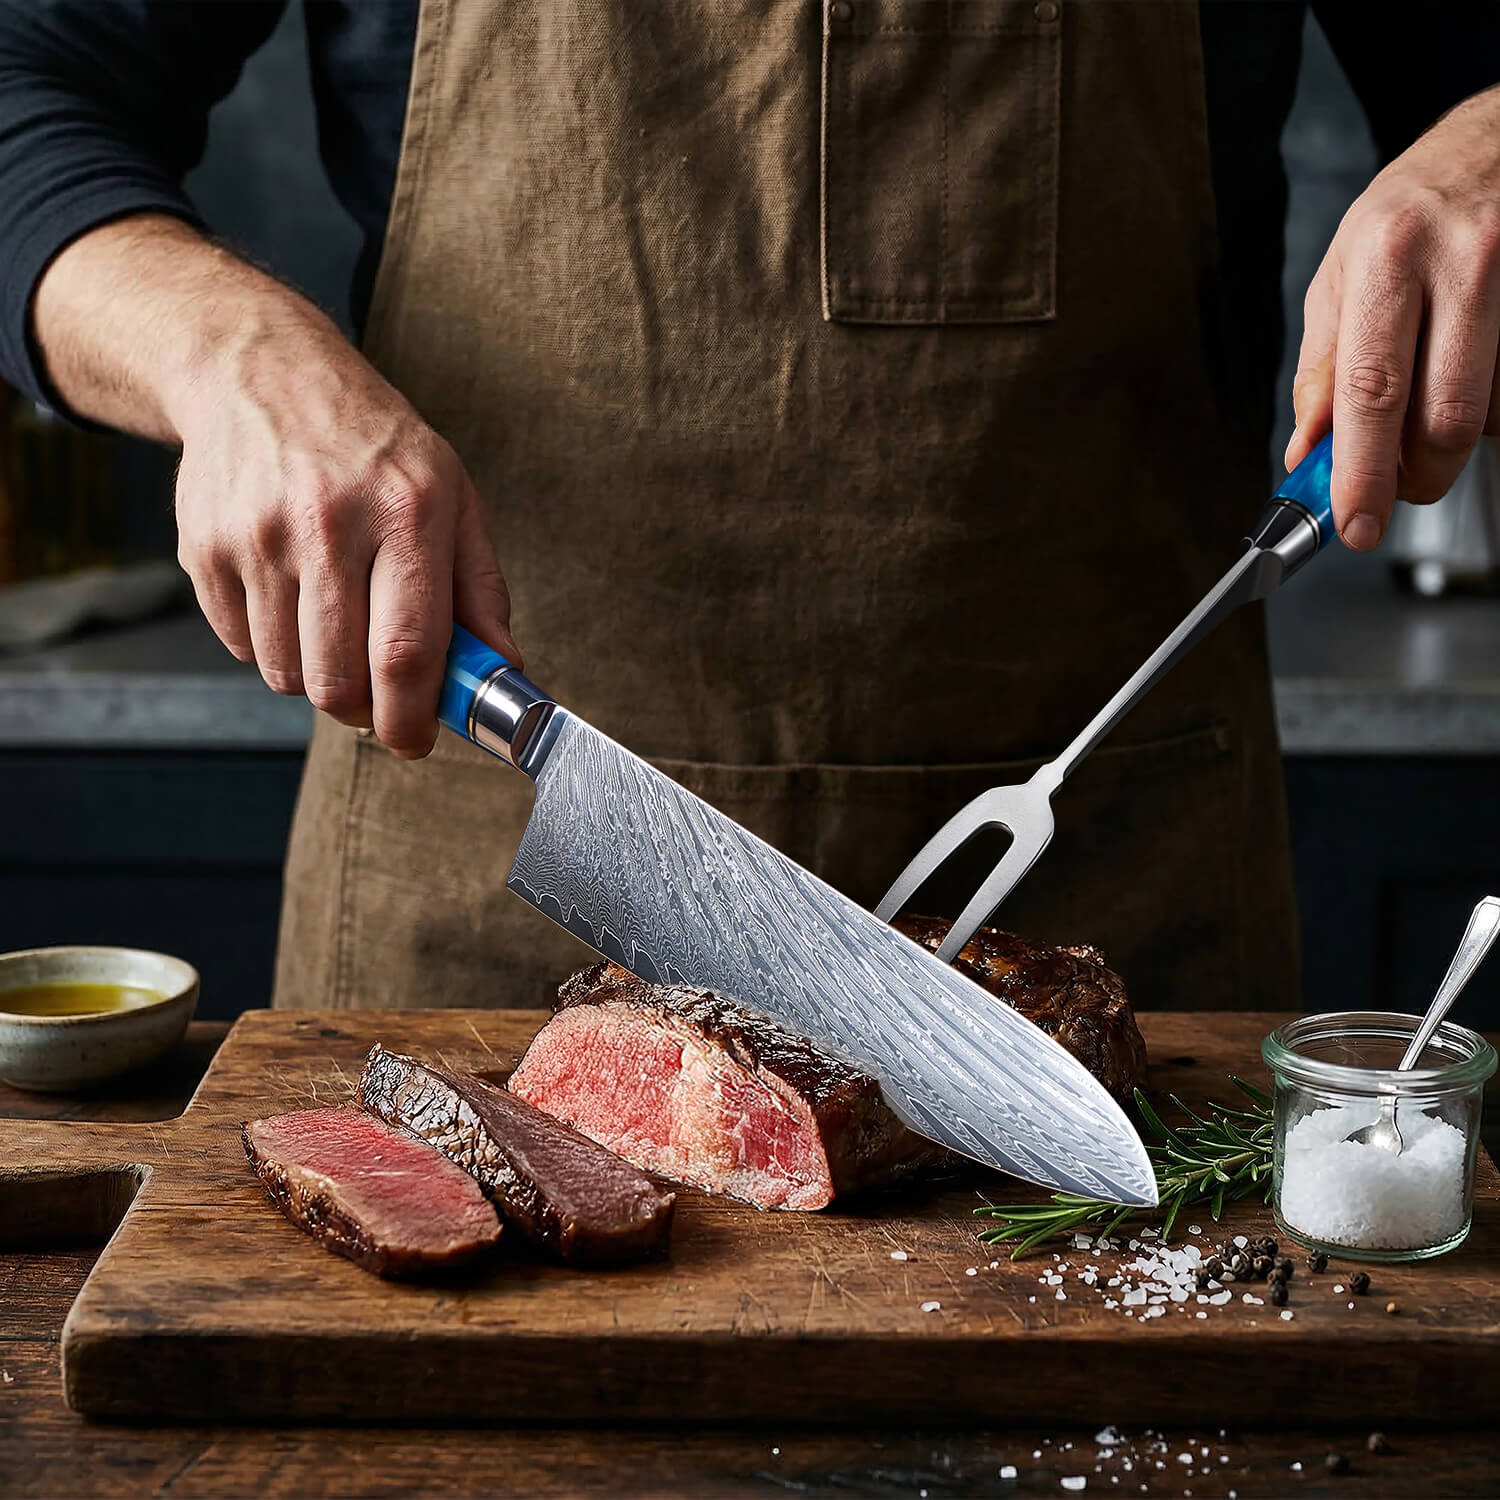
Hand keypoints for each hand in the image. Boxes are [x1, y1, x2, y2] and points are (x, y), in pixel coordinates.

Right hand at [32, 215, 518, 756]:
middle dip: (365, 713)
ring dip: (317, 677)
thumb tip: (503, 671)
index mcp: (407, 512)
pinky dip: (270, 645)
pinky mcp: (204, 548)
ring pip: (286, 675)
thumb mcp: (452, 497)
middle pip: (339, 681)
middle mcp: (329, 524)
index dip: (413, 719)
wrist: (261, 373)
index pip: (408, 653)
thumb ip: (480, 591)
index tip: (418, 742)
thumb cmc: (373, 445)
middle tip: (379, 700)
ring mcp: (257, 537)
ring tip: (334, 625)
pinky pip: (241, 647)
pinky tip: (289, 594)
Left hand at [1285, 85, 1499, 550]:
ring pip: (1491, 412)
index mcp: (1389, 256)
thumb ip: (1324, 368)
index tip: (1355, 524)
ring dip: (1457, 434)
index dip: (1363, 472)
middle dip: (1417, 476)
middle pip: (1444, 417)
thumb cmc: (1413, 208)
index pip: (1372, 391)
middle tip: (1397, 486)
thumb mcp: (1342, 273)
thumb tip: (1308, 453)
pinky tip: (1477, 366)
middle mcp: (1464, 259)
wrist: (1499, 137)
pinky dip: (1492, 404)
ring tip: (1437, 388)